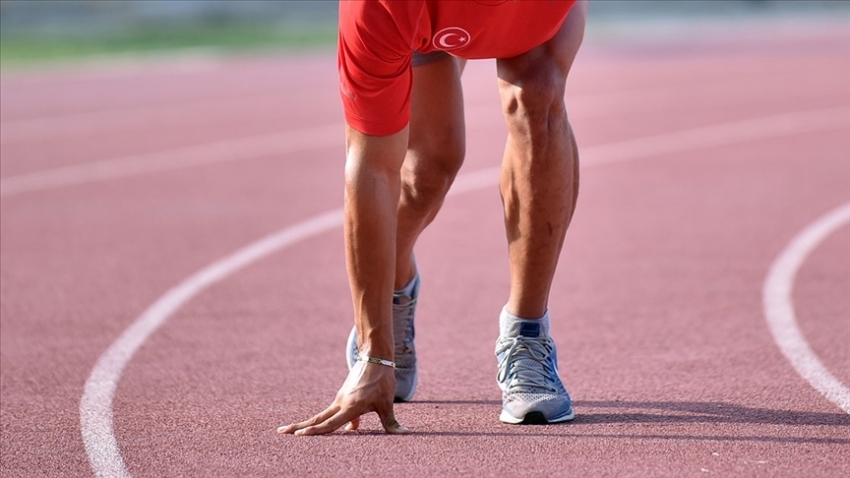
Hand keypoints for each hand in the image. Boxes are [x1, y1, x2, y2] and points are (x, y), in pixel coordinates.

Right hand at [277, 360, 408, 435]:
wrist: (375, 358)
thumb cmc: (382, 381)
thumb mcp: (386, 403)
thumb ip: (391, 422)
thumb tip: (401, 433)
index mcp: (351, 407)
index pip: (330, 423)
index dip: (316, 431)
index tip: (300, 435)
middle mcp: (341, 403)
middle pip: (317, 418)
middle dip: (299, 427)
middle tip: (280, 432)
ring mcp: (340, 400)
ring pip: (321, 415)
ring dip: (307, 423)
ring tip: (290, 431)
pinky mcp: (342, 397)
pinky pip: (330, 413)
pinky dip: (320, 421)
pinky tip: (315, 429)